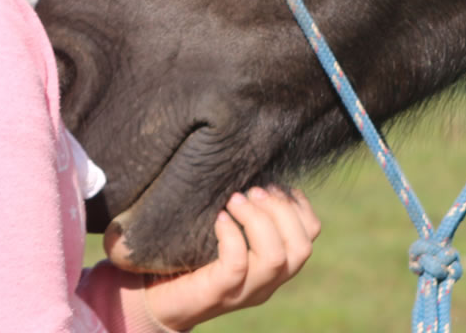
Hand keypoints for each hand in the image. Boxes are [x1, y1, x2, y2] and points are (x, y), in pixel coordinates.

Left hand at [139, 187, 319, 330]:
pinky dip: (232, 235)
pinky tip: (219, 219)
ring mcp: (243, 292)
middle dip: (282, 210)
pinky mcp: (217, 294)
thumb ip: (243, 211)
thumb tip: (252, 169)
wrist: (157, 298)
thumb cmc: (189, 255)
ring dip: (258, 220)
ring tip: (235, 199)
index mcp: (272, 266)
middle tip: (252, 190)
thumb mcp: (224, 230)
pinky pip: (237, 266)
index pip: (308, 237)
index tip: (276, 184)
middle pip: (300, 249)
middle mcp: (265, 282)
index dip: (300, 205)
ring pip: (275, 259)